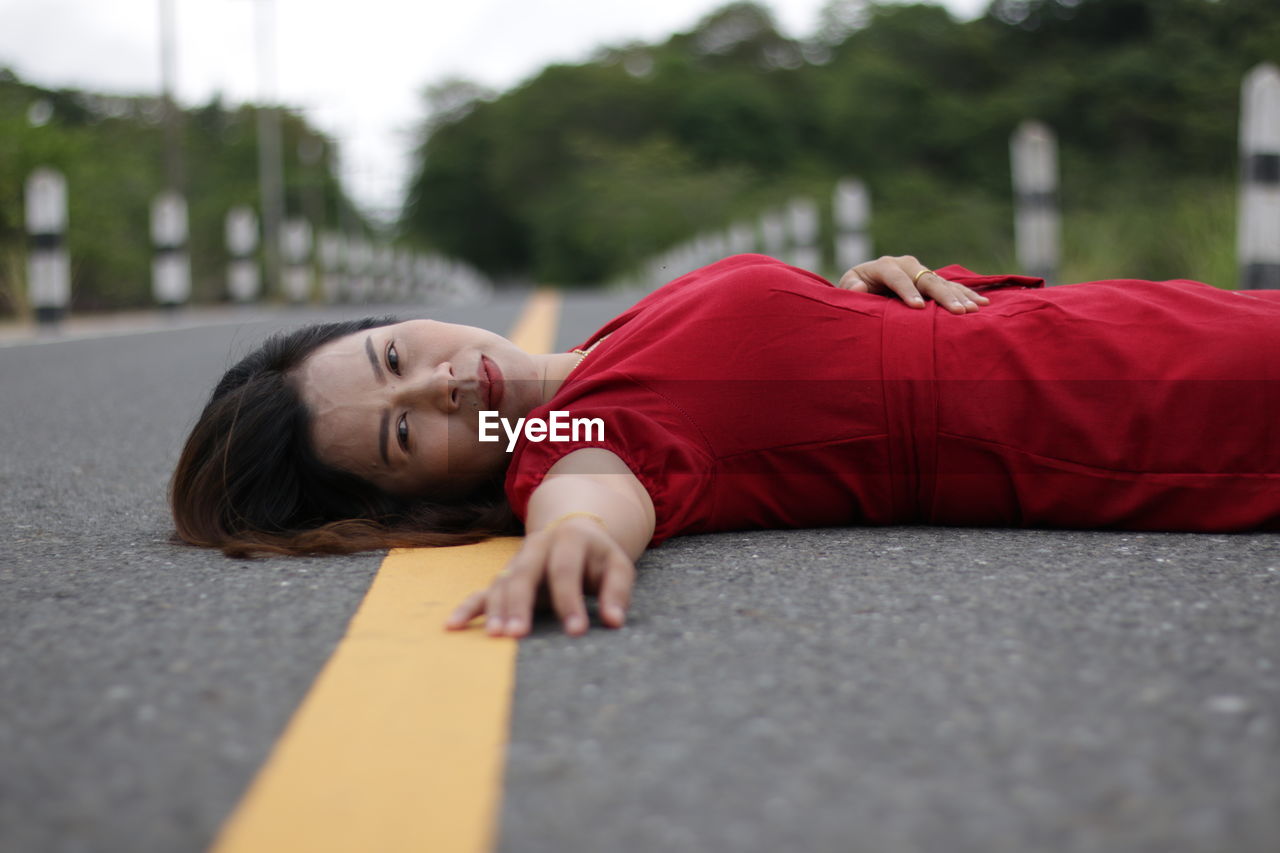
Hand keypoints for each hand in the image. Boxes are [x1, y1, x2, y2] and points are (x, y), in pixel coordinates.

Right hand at [445, 516, 634, 637]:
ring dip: (496, 609)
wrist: (573, 528)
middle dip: (520, 604)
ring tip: (497, 636)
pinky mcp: (505, 576)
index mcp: (568, 539)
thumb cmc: (598, 556)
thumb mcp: (617, 565)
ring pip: (502, 583)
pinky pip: (483, 591)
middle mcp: (537, 546)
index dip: (570, 601)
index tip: (576, 631)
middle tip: (519, 634)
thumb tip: (614, 621)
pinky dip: (468, 608)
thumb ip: (617, 591)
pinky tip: (453, 625)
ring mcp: (517, 561)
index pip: (565, 571)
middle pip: (524, 574)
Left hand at [837, 255, 989, 313]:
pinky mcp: (930, 280)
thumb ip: (852, 288)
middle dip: (942, 295)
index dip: (907, 291)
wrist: (864, 284)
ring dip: (959, 296)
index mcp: (883, 266)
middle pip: (925, 278)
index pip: (896, 276)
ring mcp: (920, 271)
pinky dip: (966, 294)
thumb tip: (860, 289)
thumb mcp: (847, 290)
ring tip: (975, 309)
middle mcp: (905, 265)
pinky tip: (983, 303)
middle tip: (958, 312)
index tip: (918, 307)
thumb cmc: (855, 290)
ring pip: (941, 282)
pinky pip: (950, 286)